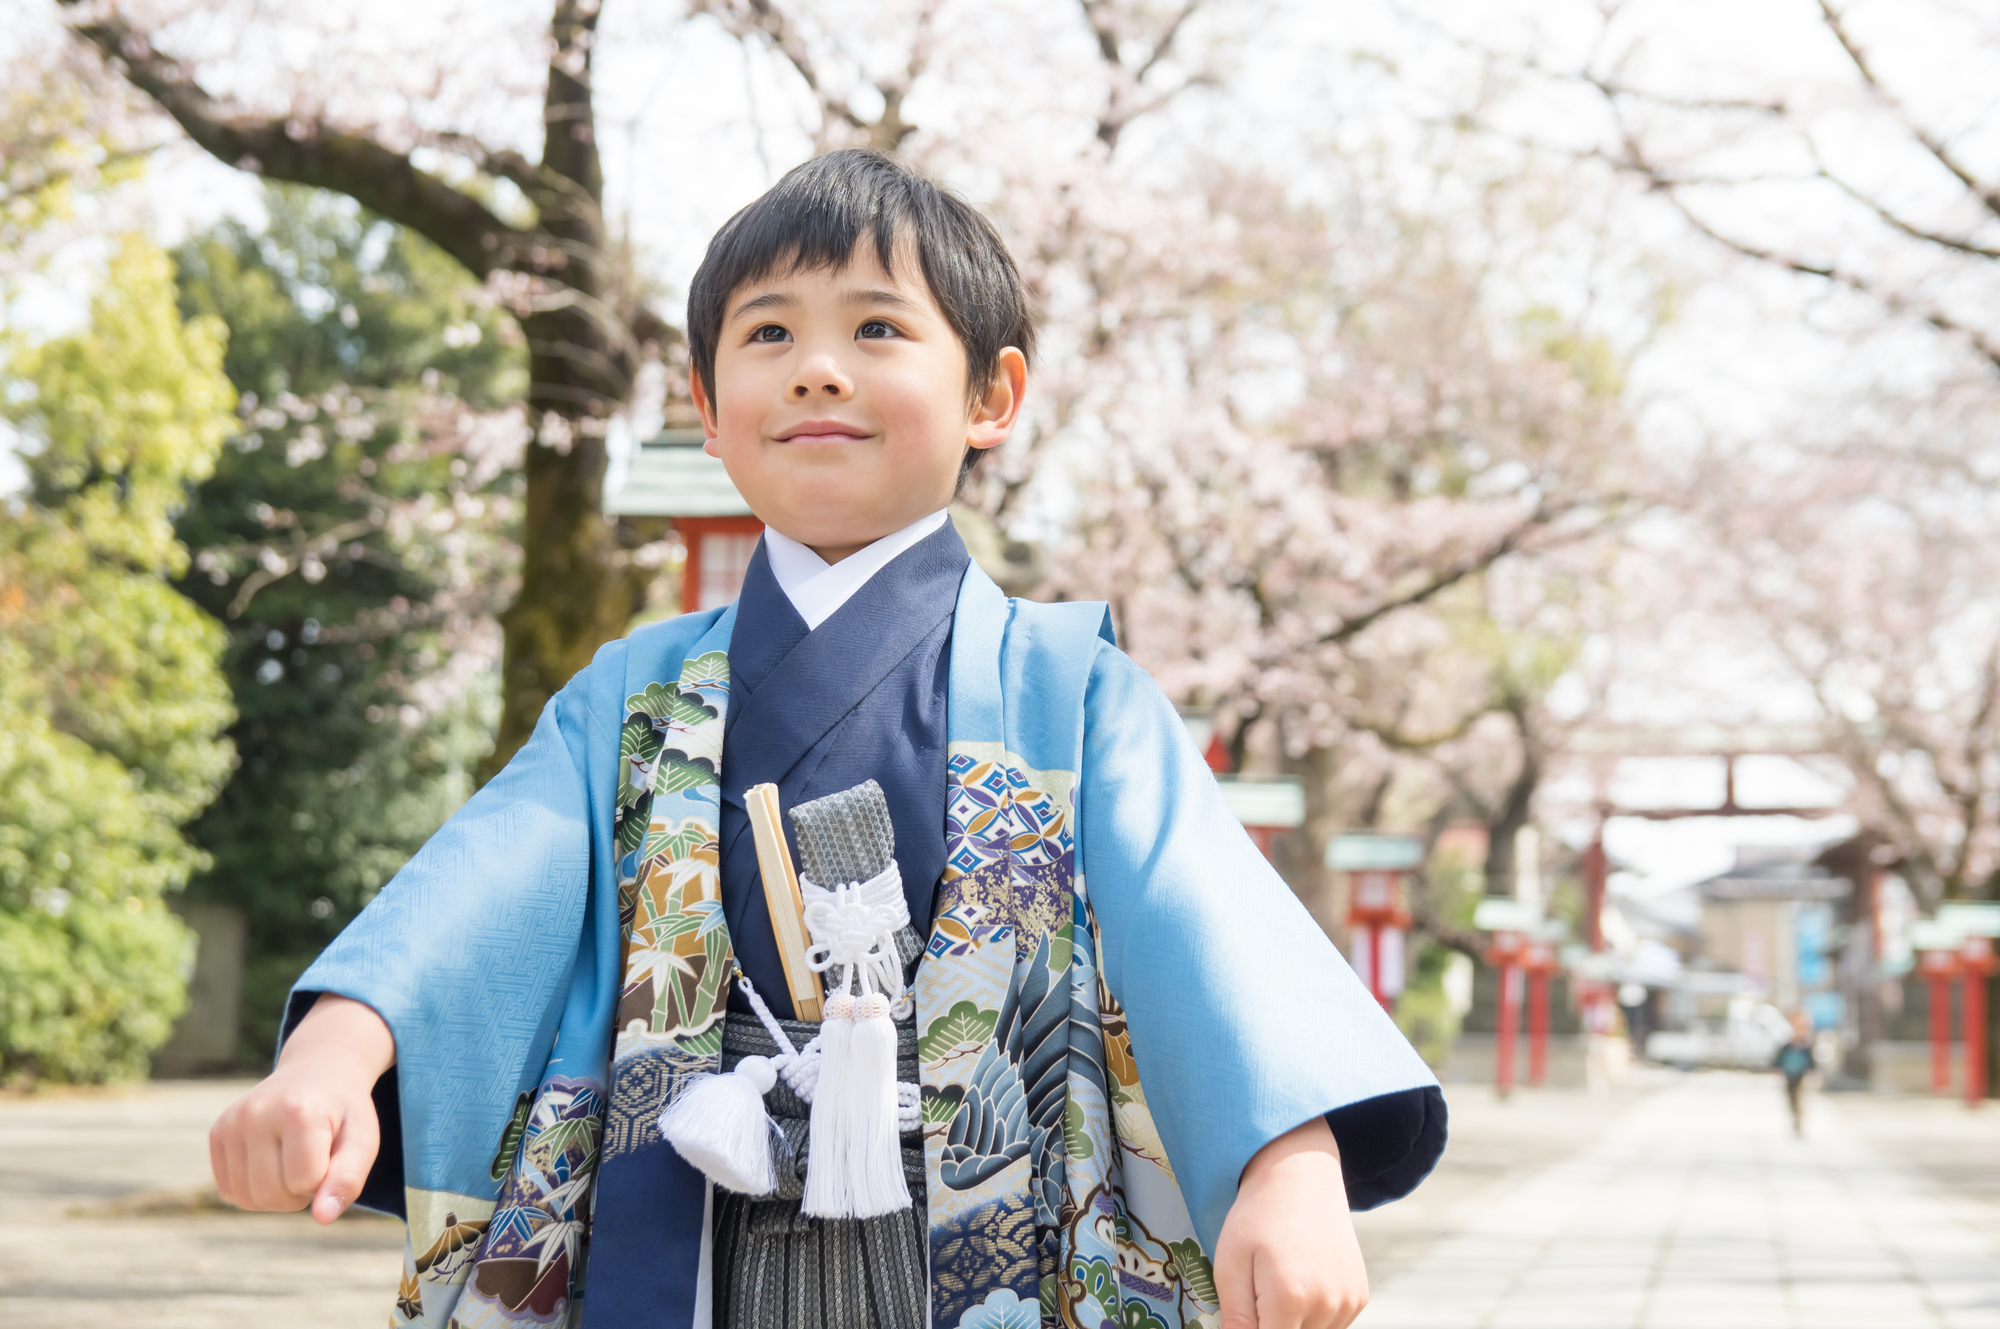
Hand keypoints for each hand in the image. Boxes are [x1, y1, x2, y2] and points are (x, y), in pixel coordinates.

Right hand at [209, 994, 394, 1223]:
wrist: (318, 1070)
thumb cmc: (344, 1112)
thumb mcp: (362, 1140)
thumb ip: (348, 1179)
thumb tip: (323, 1218)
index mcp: (298, 1111)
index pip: (306, 1181)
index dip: (325, 1180)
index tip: (333, 1156)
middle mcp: (257, 1113)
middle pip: (272, 1195)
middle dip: (300, 1195)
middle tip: (315, 1164)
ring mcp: (232, 1122)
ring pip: (248, 1199)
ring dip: (277, 1196)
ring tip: (294, 1164)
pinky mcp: (217, 1133)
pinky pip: (230, 1192)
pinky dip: (255, 1190)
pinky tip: (273, 1163)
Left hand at [1212, 1117, 1367, 1328]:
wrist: (1300, 1176)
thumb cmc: (1258, 1217)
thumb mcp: (1230, 1262)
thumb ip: (1236, 1317)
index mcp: (1289, 1299)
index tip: (1247, 1313)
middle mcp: (1326, 1305)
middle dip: (1272, 1324)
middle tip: (1261, 1289)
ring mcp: (1348, 1302)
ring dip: (1294, 1323)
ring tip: (1280, 1282)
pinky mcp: (1359, 1296)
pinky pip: (1332, 1325)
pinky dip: (1314, 1316)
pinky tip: (1302, 1281)